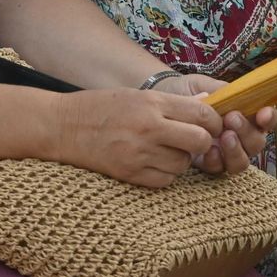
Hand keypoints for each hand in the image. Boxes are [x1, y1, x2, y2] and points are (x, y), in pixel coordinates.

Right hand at [52, 88, 220, 187]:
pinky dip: (165, 174)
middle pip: (199, 141)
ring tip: (166, 150)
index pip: (202, 114)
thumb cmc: (100, 107)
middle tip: (193, 140)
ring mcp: (138, 153)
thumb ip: (170, 104)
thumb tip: (206, 109)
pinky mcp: (129, 173)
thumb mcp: (136, 95)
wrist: (62, 126)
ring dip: (181, 159)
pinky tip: (153, 163)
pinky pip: (165, 181)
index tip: (211, 125)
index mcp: (151, 102)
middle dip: (202, 142)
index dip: (214, 122)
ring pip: (183, 164)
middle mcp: (148, 127)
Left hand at [153, 74, 276, 174]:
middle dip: (248, 132)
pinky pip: (220, 169)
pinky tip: (210, 151)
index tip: (263, 113)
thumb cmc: (187, 91)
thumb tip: (237, 97)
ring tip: (225, 136)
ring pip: (243, 161)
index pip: (266, 119)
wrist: (162, 100)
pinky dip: (218, 161)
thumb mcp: (205, 85)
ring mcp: (225, 152)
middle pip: (257, 143)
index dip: (270, 118)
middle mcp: (239, 136)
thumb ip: (224, 92)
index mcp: (244, 114)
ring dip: (237, 150)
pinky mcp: (208, 163)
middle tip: (232, 118)